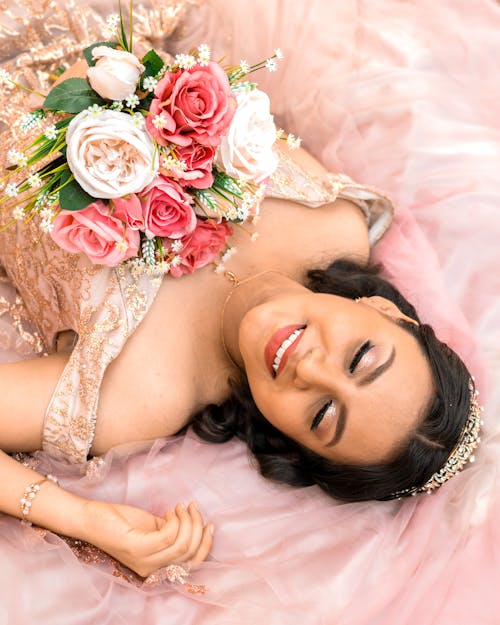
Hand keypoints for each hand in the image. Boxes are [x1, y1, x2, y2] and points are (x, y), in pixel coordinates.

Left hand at [80, 499, 213, 577]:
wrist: (92, 519)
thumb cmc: (120, 523)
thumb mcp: (152, 530)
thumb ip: (171, 533)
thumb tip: (191, 524)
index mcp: (156, 567)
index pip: (192, 565)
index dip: (205, 545)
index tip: (209, 524)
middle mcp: (151, 569)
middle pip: (189, 552)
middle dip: (197, 526)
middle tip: (192, 507)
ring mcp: (144, 560)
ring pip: (182, 543)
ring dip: (187, 520)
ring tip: (180, 507)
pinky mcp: (137, 548)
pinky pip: (169, 535)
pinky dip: (174, 520)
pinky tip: (169, 511)